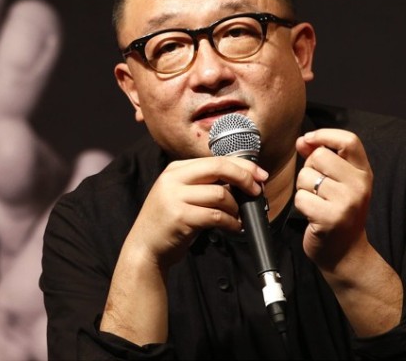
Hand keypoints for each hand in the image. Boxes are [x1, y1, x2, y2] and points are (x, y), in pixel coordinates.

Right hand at [99, 155, 266, 344]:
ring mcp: (174, 197)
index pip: (215, 160)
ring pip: (221, 194)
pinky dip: (231, 223)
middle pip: (218, 168)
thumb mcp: (181, 195)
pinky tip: (233, 228)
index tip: (259, 176)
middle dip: (244, 178)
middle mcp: (173, 179)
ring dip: (236, 208)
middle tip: (257, 191)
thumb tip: (241, 181)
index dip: (242, 167)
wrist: (145, 246)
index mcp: (175, 169)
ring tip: (236, 218)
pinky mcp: (180, 216)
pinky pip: (216, 215)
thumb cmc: (169, 222)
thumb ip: (203, 184)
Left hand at [295, 128, 401, 335]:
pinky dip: (301, 205)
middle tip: (317, 188)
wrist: (346, 253)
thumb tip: (303, 140)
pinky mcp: (330, 218)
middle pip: (319, 156)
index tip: (308, 141)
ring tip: (317, 202)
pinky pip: (301, 197)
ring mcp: (347, 202)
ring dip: (303, 189)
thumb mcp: (338, 183)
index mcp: (363, 173)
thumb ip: (321, 158)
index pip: (349, 140)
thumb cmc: (338, 213)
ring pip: (306, 176)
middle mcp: (359, 185)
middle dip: (308, 169)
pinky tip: (312, 214)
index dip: (324, 135)